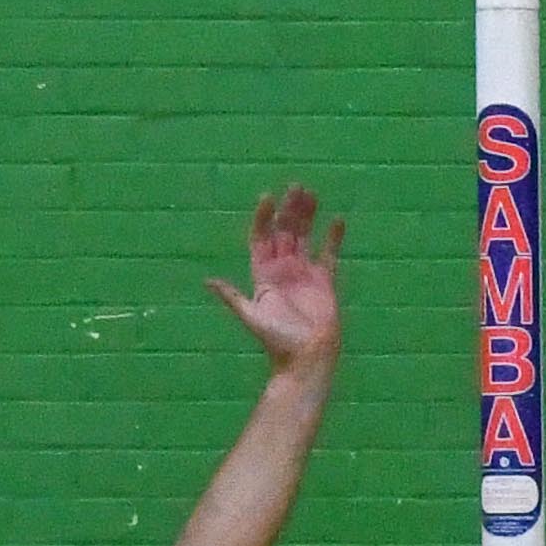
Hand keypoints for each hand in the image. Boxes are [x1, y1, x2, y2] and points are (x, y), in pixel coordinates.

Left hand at [207, 187, 342, 375]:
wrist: (306, 358)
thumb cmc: (277, 340)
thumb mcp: (252, 317)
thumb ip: (233, 297)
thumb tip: (208, 281)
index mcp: (263, 274)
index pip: (262, 238)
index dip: (263, 217)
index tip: (267, 197)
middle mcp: (283, 269)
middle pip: (285, 232)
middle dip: (289, 210)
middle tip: (296, 187)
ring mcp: (305, 274)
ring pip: (305, 237)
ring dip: (307, 217)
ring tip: (311, 194)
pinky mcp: (325, 282)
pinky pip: (329, 254)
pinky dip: (333, 238)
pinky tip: (337, 221)